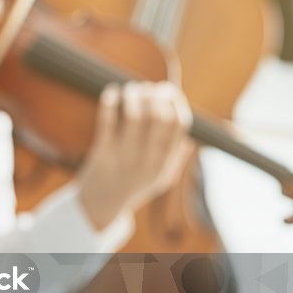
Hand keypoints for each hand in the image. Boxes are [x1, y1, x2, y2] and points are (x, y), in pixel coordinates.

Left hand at [76, 82, 193, 229]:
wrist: (100, 206)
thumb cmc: (132, 187)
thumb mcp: (161, 179)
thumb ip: (177, 158)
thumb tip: (192, 137)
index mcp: (165, 162)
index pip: (180, 124)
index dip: (176, 101)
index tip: (167, 89)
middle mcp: (148, 160)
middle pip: (160, 116)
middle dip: (156, 94)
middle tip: (147, 86)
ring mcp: (125, 157)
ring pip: (135, 116)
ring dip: (134, 95)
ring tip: (130, 88)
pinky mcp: (102, 154)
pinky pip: (107, 122)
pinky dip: (110, 102)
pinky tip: (111, 92)